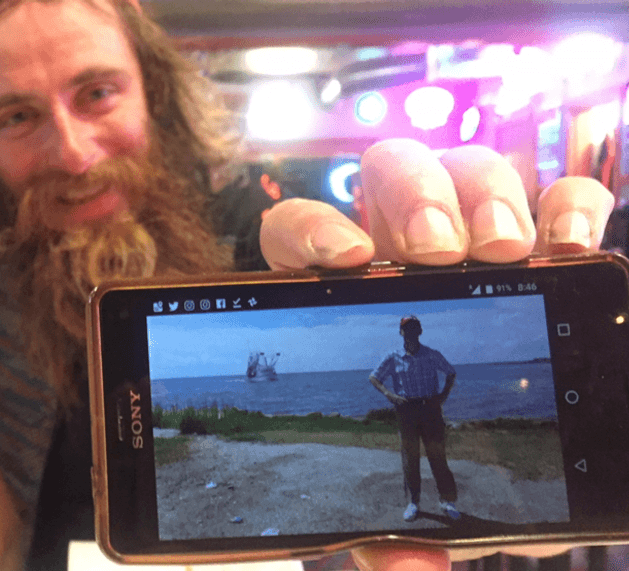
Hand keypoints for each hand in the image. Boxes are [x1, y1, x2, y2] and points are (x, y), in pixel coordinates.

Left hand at [258, 139, 609, 568]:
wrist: (508, 424)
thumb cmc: (429, 451)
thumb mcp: (393, 495)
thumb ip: (383, 531)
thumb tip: (415, 563)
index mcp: (342, 288)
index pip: (301, 228)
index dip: (314, 227)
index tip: (345, 261)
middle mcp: (404, 246)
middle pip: (393, 173)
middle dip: (416, 201)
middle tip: (439, 257)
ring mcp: (476, 232)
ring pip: (473, 168)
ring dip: (489, 200)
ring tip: (506, 251)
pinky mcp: (547, 239)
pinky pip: (559, 198)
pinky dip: (567, 206)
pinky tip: (569, 245)